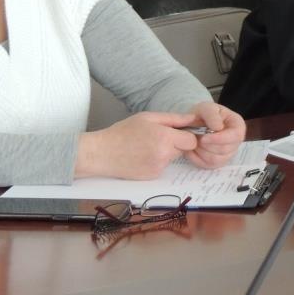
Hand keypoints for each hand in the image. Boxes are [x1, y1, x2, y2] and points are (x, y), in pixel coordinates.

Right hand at [76, 111, 199, 179]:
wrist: (100, 153)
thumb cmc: (123, 132)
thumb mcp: (148, 117)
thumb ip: (174, 118)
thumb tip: (193, 118)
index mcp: (164, 137)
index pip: (192, 140)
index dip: (187, 135)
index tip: (178, 132)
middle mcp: (164, 155)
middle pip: (183, 149)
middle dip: (176, 143)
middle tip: (158, 137)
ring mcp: (158, 168)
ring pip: (173, 158)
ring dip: (166, 152)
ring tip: (147, 146)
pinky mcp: (152, 177)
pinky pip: (162, 167)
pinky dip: (157, 161)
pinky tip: (142, 156)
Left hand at [182, 101, 246, 169]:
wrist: (194, 123)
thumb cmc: (203, 114)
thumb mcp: (206, 108)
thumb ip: (212, 115)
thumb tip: (218, 127)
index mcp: (238, 126)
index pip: (235, 136)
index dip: (220, 139)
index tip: (203, 138)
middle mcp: (236, 142)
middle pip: (225, 150)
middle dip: (207, 145)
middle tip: (195, 137)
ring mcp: (227, 154)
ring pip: (216, 160)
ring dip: (201, 151)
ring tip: (193, 141)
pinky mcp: (217, 163)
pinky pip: (207, 165)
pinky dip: (196, 158)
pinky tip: (192, 149)